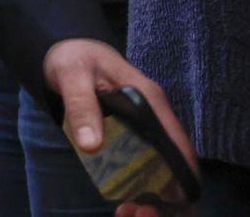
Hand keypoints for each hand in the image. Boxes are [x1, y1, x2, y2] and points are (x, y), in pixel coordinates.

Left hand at [42, 38, 195, 216]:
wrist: (67, 48)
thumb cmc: (73, 59)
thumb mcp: (71, 78)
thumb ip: (81, 107)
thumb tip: (92, 146)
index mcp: (150, 99)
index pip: (179, 142)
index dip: (183, 175)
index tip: (173, 202)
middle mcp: (156, 114)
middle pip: (176, 159)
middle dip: (168, 192)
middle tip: (141, 212)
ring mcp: (148, 123)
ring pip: (164, 165)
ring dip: (156, 193)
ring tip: (131, 212)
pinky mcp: (136, 131)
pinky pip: (148, 162)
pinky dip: (142, 184)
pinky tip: (126, 201)